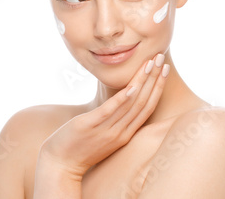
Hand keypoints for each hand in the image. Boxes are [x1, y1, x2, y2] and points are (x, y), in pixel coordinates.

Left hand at [37, 53, 169, 177]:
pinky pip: (109, 111)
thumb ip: (116, 120)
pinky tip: (132, 86)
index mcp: (126, 134)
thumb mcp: (105, 134)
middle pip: (144, 103)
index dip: (158, 87)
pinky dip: (122, 99)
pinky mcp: (90, 126)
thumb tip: (123, 100)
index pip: (148, 107)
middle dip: (155, 79)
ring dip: (143, 82)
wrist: (60, 166)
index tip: (165, 69)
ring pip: (131, 104)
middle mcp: (120, 132)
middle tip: (162, 59)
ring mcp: (106, 130)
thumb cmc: (81, 148)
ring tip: (151, 63)